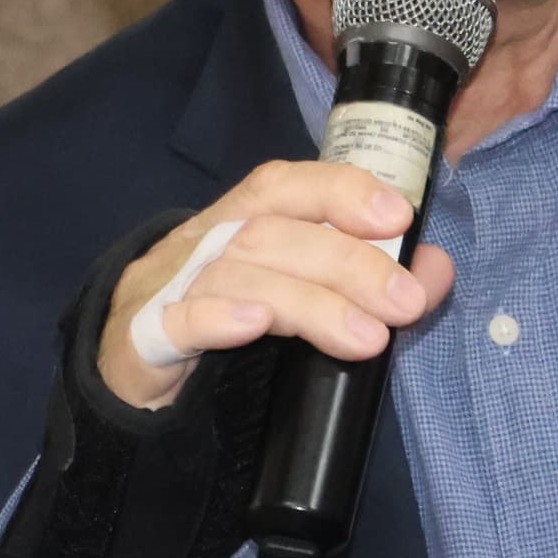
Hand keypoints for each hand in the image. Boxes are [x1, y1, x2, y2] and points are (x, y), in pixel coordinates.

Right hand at [96, 161, 458, 409]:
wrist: (123, 371)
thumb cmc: (218, 320)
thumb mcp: (294, 293)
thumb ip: (364, 279)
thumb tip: (435, 269)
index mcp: (237, 221)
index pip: (285, 186)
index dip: (339, 190)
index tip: (397, 215)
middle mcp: (202, 243)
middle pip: (271, 232)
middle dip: (347, 262)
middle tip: (403, 302)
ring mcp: (169, 288)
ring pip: (236, 274)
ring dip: (308, 301)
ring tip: (366, 338)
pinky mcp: (143, 339)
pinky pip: (176, 320)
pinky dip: (218, 318)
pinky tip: (255, 325)